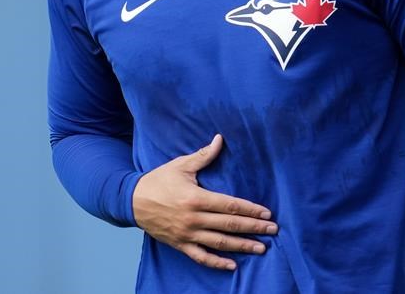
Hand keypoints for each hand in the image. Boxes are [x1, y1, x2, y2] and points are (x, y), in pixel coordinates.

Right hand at [132, 134, 277, 270]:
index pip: (230, 206)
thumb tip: (220, 138)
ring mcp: (187, 234)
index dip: (250, 210)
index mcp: (196, 198)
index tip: (266, 213)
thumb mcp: (181, 165)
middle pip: (230, 225)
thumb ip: (203, 155)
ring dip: (242, 246)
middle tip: (273, 230)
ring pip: (220, 243)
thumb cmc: (159, 180)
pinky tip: (233, 266)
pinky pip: (201, 257)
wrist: (131, 201)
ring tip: (261, 248)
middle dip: (253, 228)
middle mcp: (194, 219)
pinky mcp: (180, 244)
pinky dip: (217, 263)